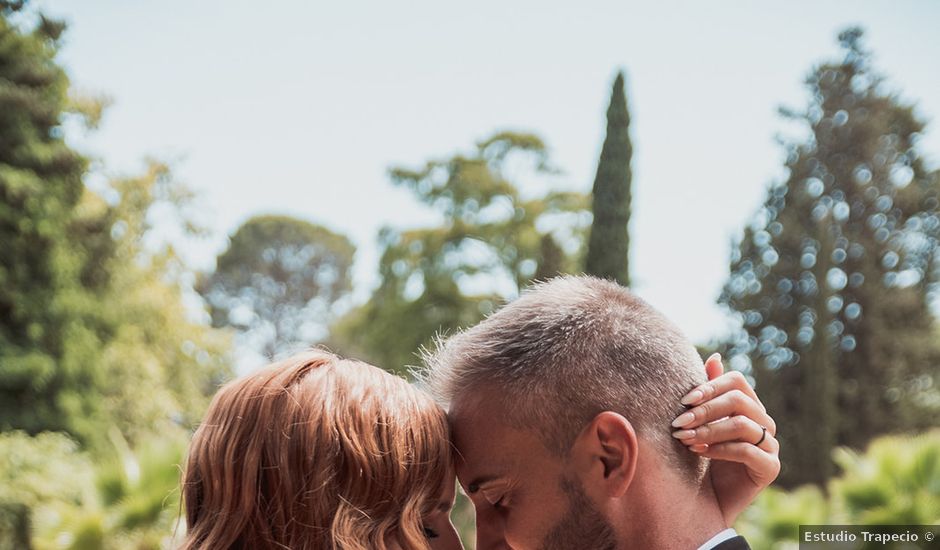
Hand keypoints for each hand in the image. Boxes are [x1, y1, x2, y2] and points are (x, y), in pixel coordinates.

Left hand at [671, 354, 779, 524]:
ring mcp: (770, 445)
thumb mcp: (699, 422)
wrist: (705, 501)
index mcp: (748, 406)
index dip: (709, 386)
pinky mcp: (770, 467)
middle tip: (678, 422)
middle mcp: (763, 422)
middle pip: (738, 400)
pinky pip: (747, 451)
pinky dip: (720, 450)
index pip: (736, 381)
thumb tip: (714, 357)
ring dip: (709, 430)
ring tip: (684, 439)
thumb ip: (706, 392)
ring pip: (742, 425)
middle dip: (705, 410)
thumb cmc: (699, 456)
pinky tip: (699, 453)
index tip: (683, 401)